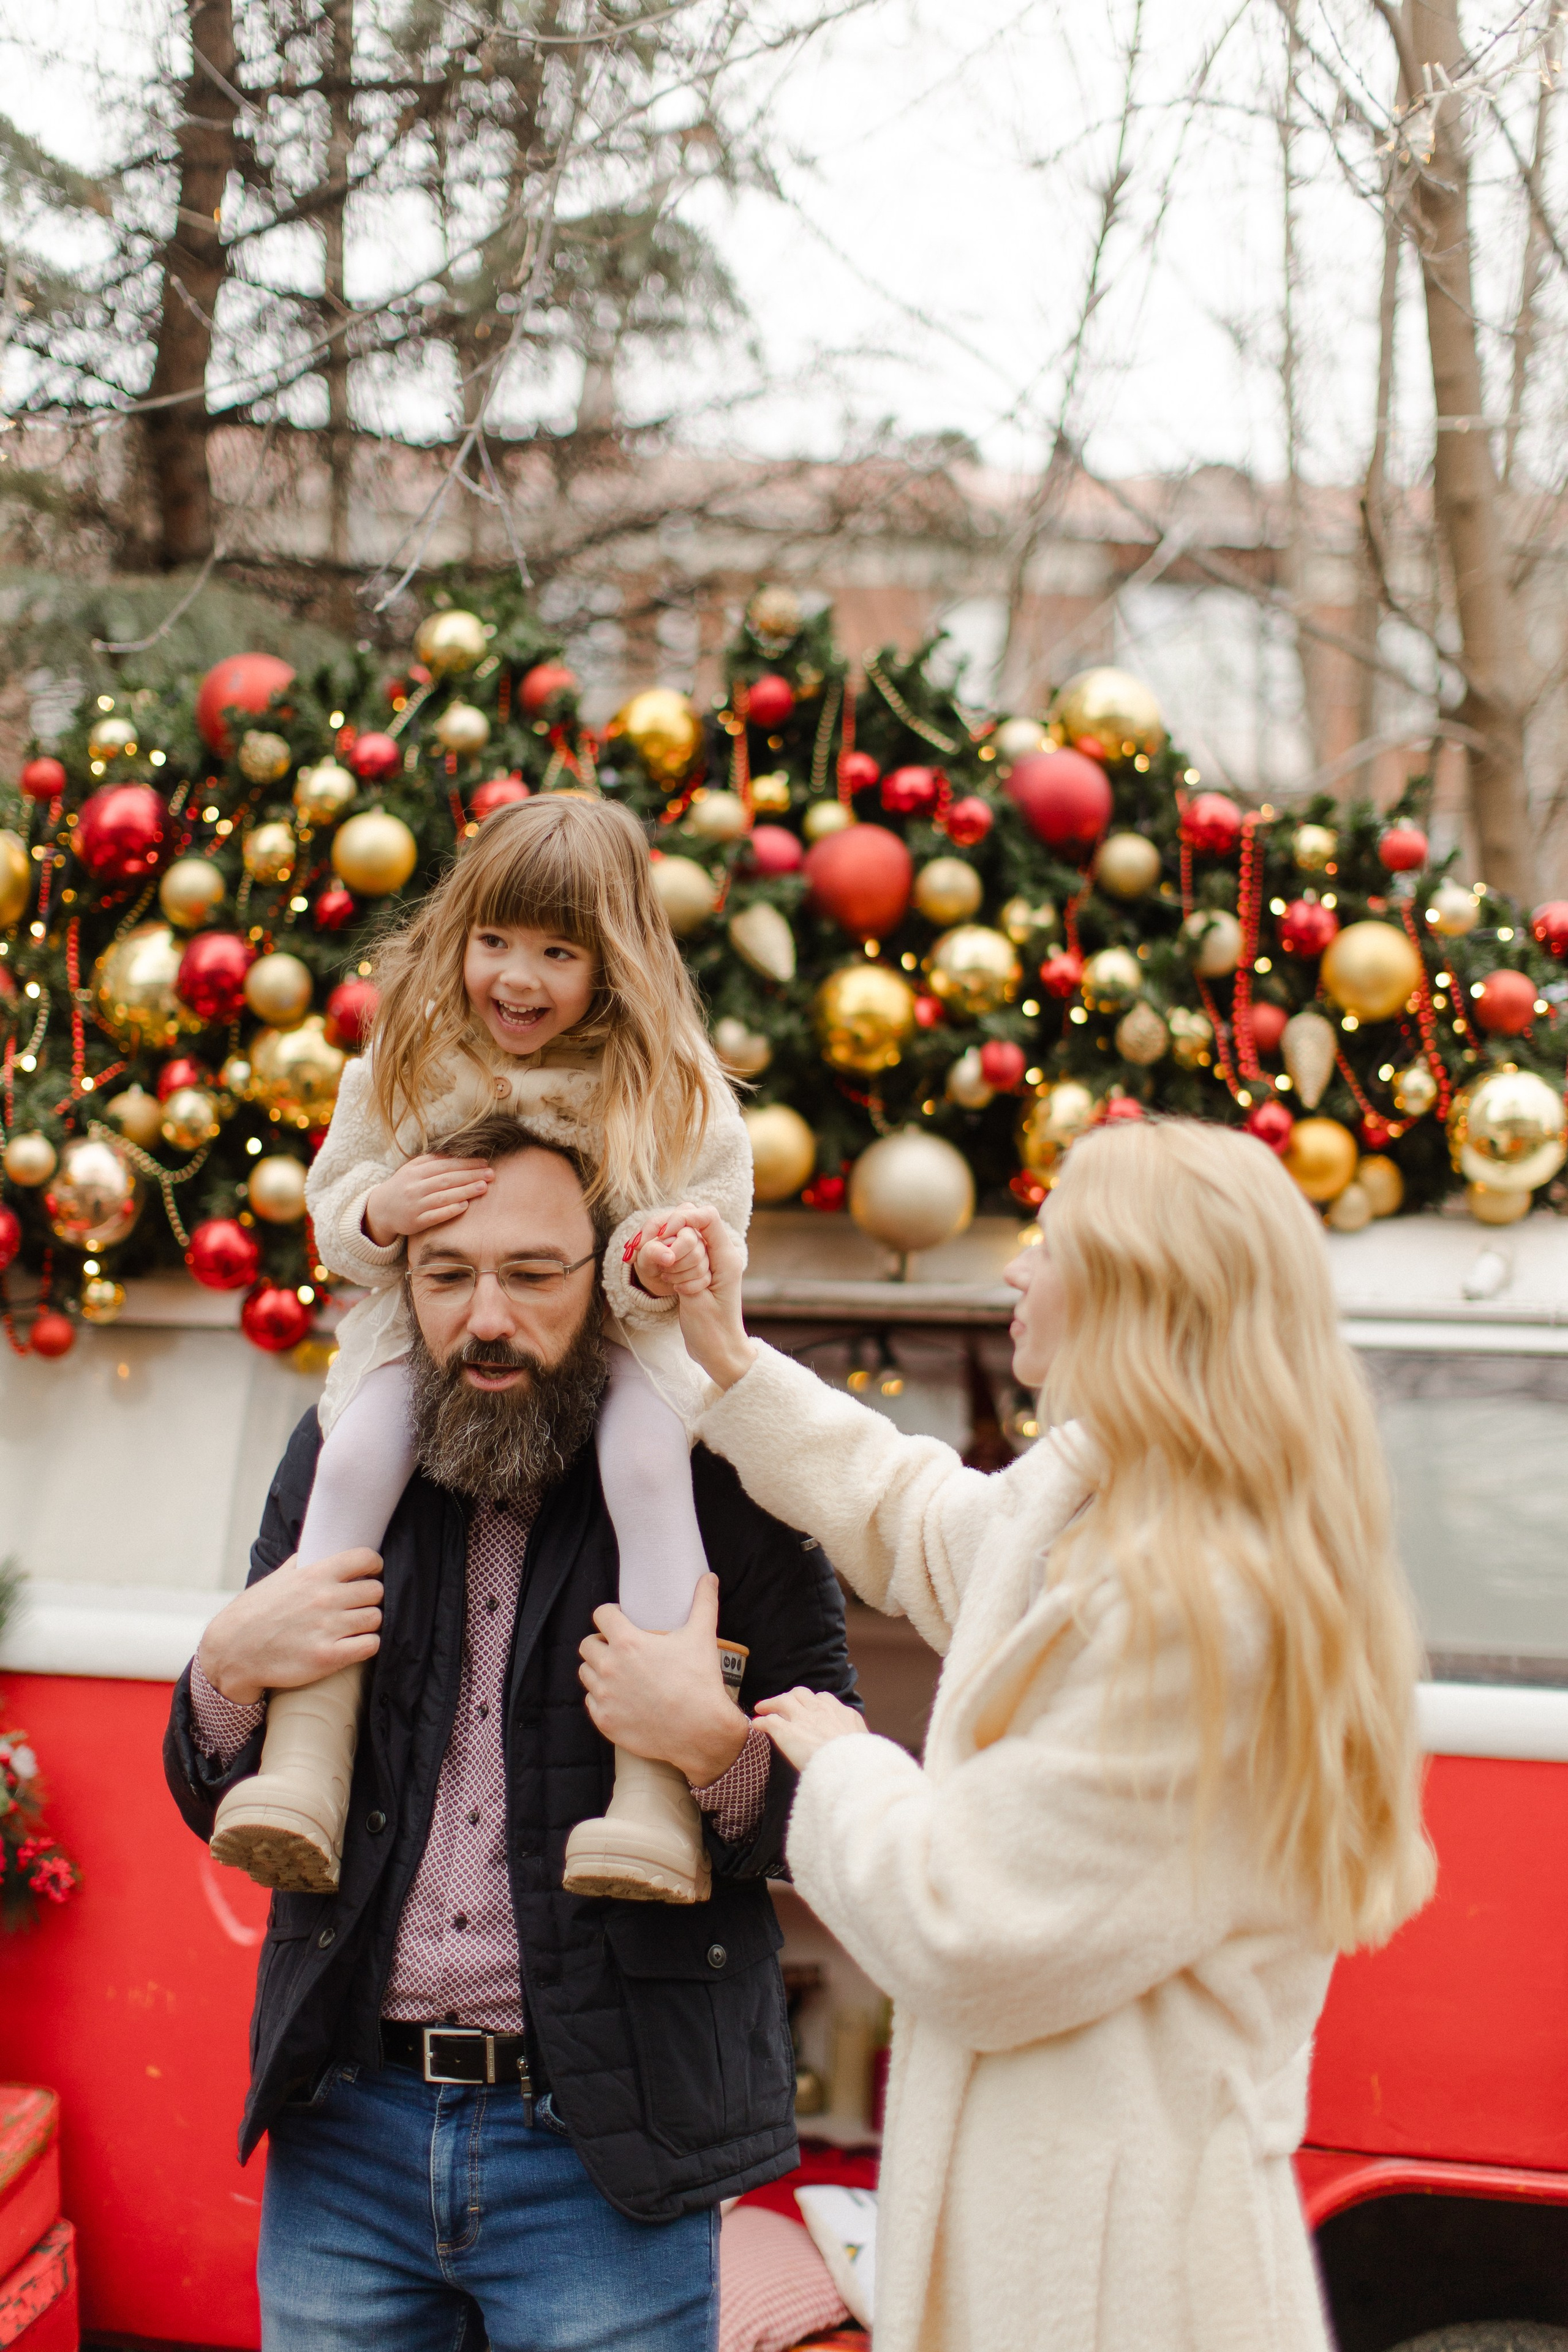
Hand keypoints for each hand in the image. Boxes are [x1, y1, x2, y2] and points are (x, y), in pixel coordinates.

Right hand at [197, 1549, 383, 1707]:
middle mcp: (324, 1599)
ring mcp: (327, 1628)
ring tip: (355, 1626)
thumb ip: (302, 1563)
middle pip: (376, 1591)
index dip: (374, 1565)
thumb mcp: (277, 1579)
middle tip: (359, 1605)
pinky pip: (370, 1645)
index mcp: (314, 1575)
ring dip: (368, 1623)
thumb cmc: (254, 1614)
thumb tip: (320, 1548)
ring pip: (375, 1618)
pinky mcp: (328, 1657)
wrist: (232, 1653)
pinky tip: (356, 1644)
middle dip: (370, 1598)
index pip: (365, 1558)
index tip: (371, 1573)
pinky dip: (367, 1644)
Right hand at [363, 1154, 492, 1247]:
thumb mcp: (412, 1169)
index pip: (444, 1165)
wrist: (381, 1209)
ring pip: (443, 1197)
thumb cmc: (403, 1186)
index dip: (465, 1163)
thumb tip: (457, 1153)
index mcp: (415, 1171)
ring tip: (483, 1187)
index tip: (484, 1162)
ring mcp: (415, 1205)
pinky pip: (435, 1216)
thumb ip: (432, 1160)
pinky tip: (465, 1205)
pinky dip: (450, 1210)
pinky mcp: (415, 1222)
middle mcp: (415, 1187)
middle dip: (470, 1175)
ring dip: (465, 1191)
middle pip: (446, 1180)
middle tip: (491, 1174)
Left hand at [577, 1573, 748, 1785]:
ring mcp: (605, 1696)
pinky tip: (622, 1697)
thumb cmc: (700, 1682)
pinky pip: (591, 1701)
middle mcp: (610, 1667)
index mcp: (628, 1642)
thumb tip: (709, 1578)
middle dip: (601, 1642)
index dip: (611, 1614)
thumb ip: (703, 1603)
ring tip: (620, 1671)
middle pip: (588, 1644)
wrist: (702, 1731)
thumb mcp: (701, 1636)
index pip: (601, 1615)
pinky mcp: (605, 1721)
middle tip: (620, 1648)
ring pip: (586, 1672)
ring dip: (598, 1668)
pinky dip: (601, 1697)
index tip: (621, 1619)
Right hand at [643, 1201, 755, 1388]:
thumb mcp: (698, 1298)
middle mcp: (720, 1255)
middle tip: (675, 1276)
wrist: (719, 1353)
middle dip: (676, 1245)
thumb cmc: (713, 1332)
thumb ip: (687, 1265)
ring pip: (681, 1240)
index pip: (707, 1216)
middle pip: (691, 1225)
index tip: (665, 1236)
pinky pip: (678, 1256)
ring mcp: (708, 1262)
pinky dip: (671, 1267)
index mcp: (726, 1257)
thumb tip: (673, 1239)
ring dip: (673, 1260)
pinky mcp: (697, 1271)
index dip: (683, 1218)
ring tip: (677, 1286)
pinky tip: (672, 1286)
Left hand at [754, 1687, 867, 1771]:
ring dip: (771, 1703)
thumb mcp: (863, 1740)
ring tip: (762, 1708)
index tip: (807, 1708)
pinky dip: (761, 1722)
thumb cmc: (858, 1759)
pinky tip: (757, 1725)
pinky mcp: (786, 1732)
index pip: (822, 1699)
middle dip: (790, 1697)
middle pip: (800, 1694)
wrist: (849, 1766)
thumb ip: (856, 1733)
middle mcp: (820, 1710)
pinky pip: (769, 1721)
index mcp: (840, 1712)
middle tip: (782, 1704)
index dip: (811, 1702)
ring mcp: (802, 1719)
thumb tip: (857, 1739)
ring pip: (782, 1701)